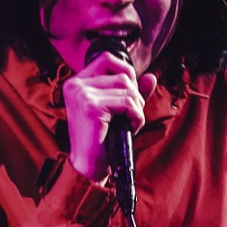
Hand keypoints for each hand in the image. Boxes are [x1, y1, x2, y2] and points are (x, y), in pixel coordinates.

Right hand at [61, 50, 156, 182]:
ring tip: (130, 123)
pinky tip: (130, 128)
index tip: (129, 96)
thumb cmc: (102, 140)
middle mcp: (76, 85)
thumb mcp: (118, 112)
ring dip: (137, 107)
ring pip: (127, 87)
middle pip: (122, 74)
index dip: (126, 73)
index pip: (107, 59)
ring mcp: (82, 95)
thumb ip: (132, 93)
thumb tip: (151, 77)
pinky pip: (128, 103)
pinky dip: (137, 116)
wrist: (89, 167)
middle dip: (135, 95)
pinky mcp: (91, 107)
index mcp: (76, 83)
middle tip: (132, 115)